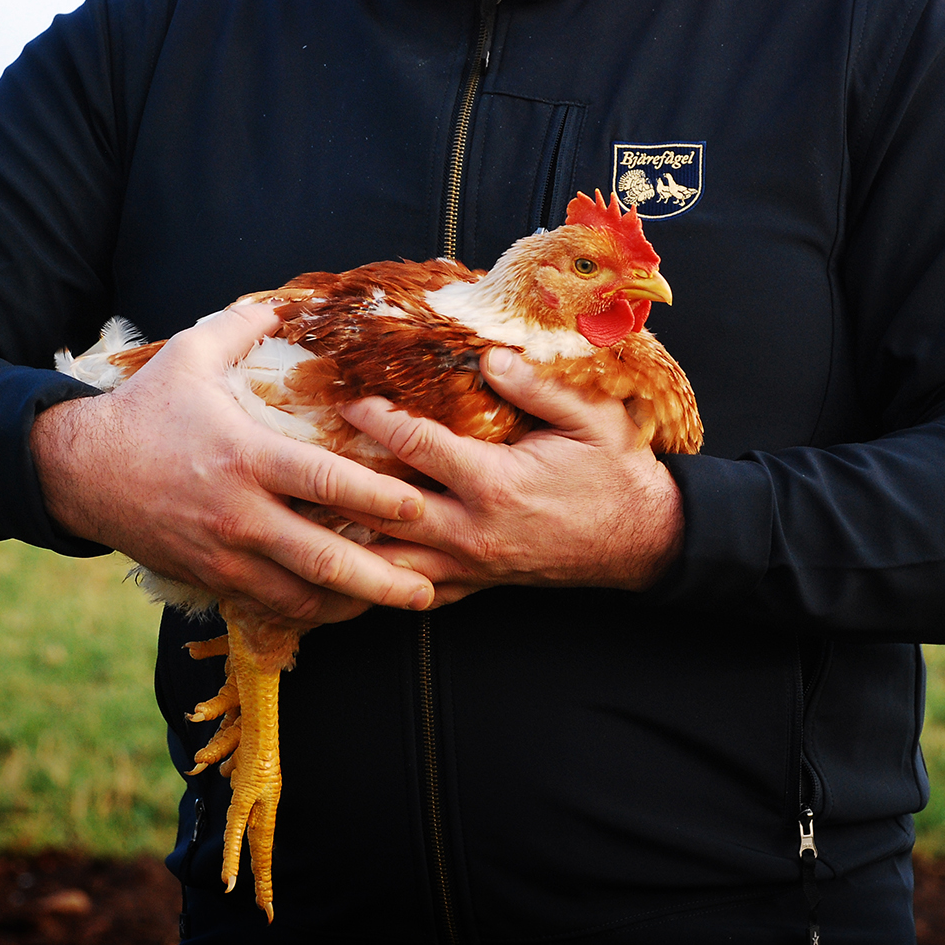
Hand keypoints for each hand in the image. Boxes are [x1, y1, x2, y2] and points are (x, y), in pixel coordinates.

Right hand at [30, 304, 433, 625]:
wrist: (78, 470)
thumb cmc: (144, 410)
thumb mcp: (189, 355)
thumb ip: (244, 326)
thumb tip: (289, 298)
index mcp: (245, 456)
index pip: (324, 482)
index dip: (376, 498)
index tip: (419, 504)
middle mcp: (238, 514)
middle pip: (321, 558)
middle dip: (380, 580)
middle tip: (429, 589)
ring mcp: (224, 554)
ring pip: (300, 596)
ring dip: (352, 605)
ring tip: (398, 602)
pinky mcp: (211, 578)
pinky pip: (270, 605)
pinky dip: (311, 611)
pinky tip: (343, 606)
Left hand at [338, 347, 683, 605]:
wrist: (642, 540)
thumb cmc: (616, 474)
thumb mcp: (593, 418)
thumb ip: (539, 385)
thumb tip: (488, 355)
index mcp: (496, 485)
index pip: (417, 446)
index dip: (375, 418)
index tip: (345, 395)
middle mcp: (473, 532)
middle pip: (383, 508)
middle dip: (339, 477)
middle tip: (301, 450)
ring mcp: (469, 565)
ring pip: (386, 560)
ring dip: (345, 535)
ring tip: (304, 508)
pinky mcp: (472, 584)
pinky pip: (409, 588)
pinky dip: (371, 576)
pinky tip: (341, 555)